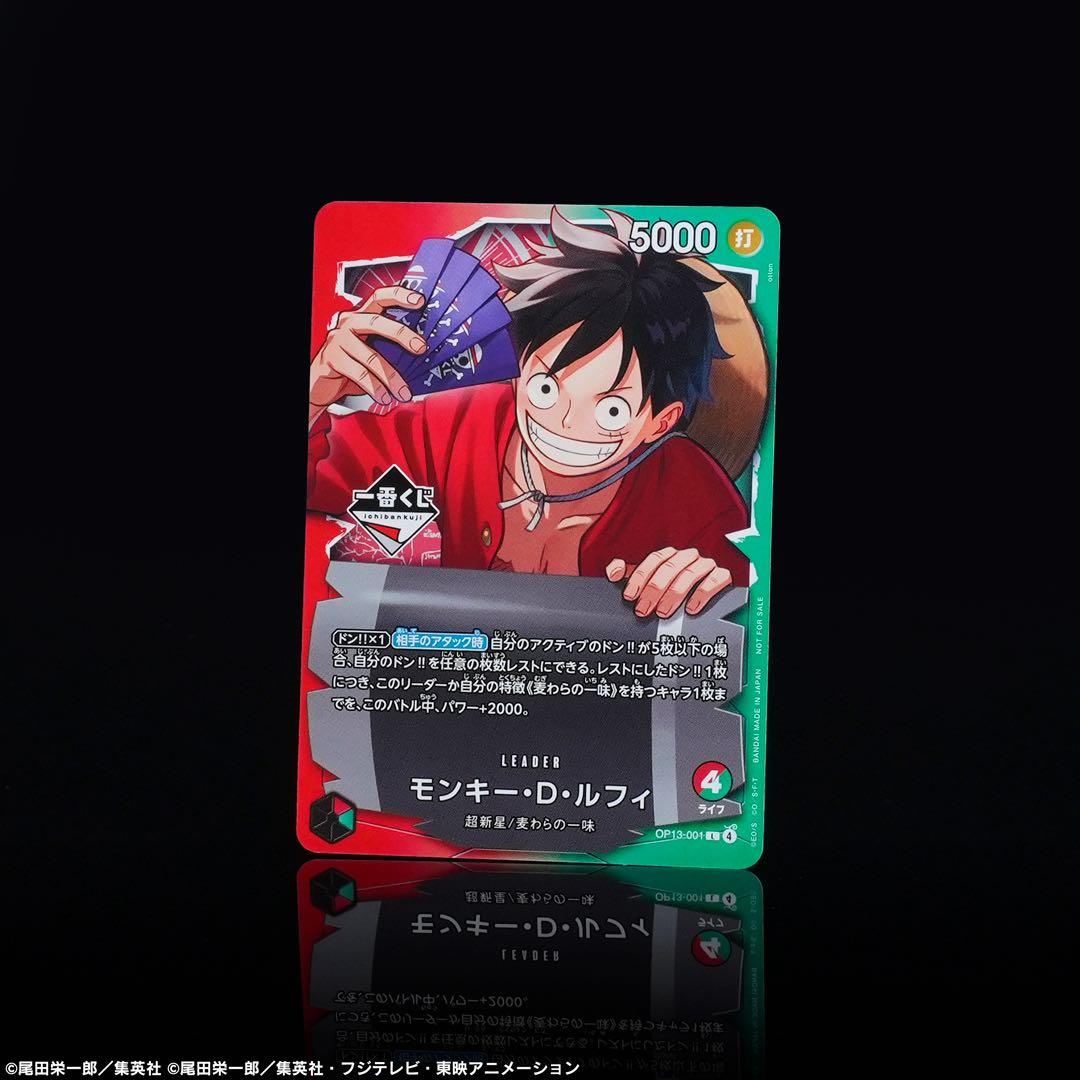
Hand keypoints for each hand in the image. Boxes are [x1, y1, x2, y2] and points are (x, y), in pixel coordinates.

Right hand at [309, 286, 427, 416]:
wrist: (321, 385)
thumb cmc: (350, 367)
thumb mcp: (371, 352)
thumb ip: (388, 347)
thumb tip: (420, 353)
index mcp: (360, 317)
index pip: (379, 297)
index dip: (398, 295)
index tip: (419, 301)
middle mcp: (348, 323)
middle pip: (376, 322)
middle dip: (401, 334)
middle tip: (420, 347)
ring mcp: (338, 339)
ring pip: (371, 357)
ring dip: (392, 378)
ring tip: (403, 392)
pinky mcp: (332, 358)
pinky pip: (359, 373)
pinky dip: (375, 388)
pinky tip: (384, 397)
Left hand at [606, 548, 731, 617]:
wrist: (707, 596)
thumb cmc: (673, 588)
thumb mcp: (649, 580)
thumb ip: (629, 574)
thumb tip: (612, 571)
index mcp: (670, 555)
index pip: (654, 560)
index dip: (640, 577)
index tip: (630, 595)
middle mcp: (688, 556)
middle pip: (670, 568)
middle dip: (654, 590)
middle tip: (644, 609)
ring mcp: (706, 565)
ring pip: (690, 574)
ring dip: (675, 594)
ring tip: (663, 612)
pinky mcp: (722, 575)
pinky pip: (714, 580)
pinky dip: (702, 594)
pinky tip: (691, 609)